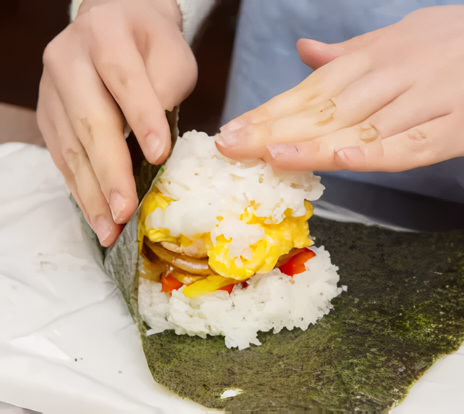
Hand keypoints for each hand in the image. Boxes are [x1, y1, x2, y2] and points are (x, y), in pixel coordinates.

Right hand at [37, 0, 196, 245]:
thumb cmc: (151, 47)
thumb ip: (166, 92)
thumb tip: (154, 147)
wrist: (115, 26)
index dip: (142, 119)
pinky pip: (62, 157)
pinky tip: (96, 215)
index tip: (159, 157)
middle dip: (111, 171)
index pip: (124, 80)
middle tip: (126, 211)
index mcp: (106, 34)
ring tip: (110, 229)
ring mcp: (51, 89)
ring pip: (70, 146)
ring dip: (92, 192)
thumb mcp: (173, 58)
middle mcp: (68, 59)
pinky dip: (80, 189)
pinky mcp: (48, 115)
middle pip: (90, 120)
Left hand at [216, 0, 463, 172]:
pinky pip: (411, 144)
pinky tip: (337, 161)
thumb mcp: (409, 36)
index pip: (314, 88)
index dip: (270, 111)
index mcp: (382, 53)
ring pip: (360, 125)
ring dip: (309, 142)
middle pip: (325, 107)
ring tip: (264, 157)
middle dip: (273, 128)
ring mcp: (431, 98)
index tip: (234, 130)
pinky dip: (372, 153)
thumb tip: (306, 55)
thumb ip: (354, 53)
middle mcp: (399, 73)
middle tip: (229, 148)